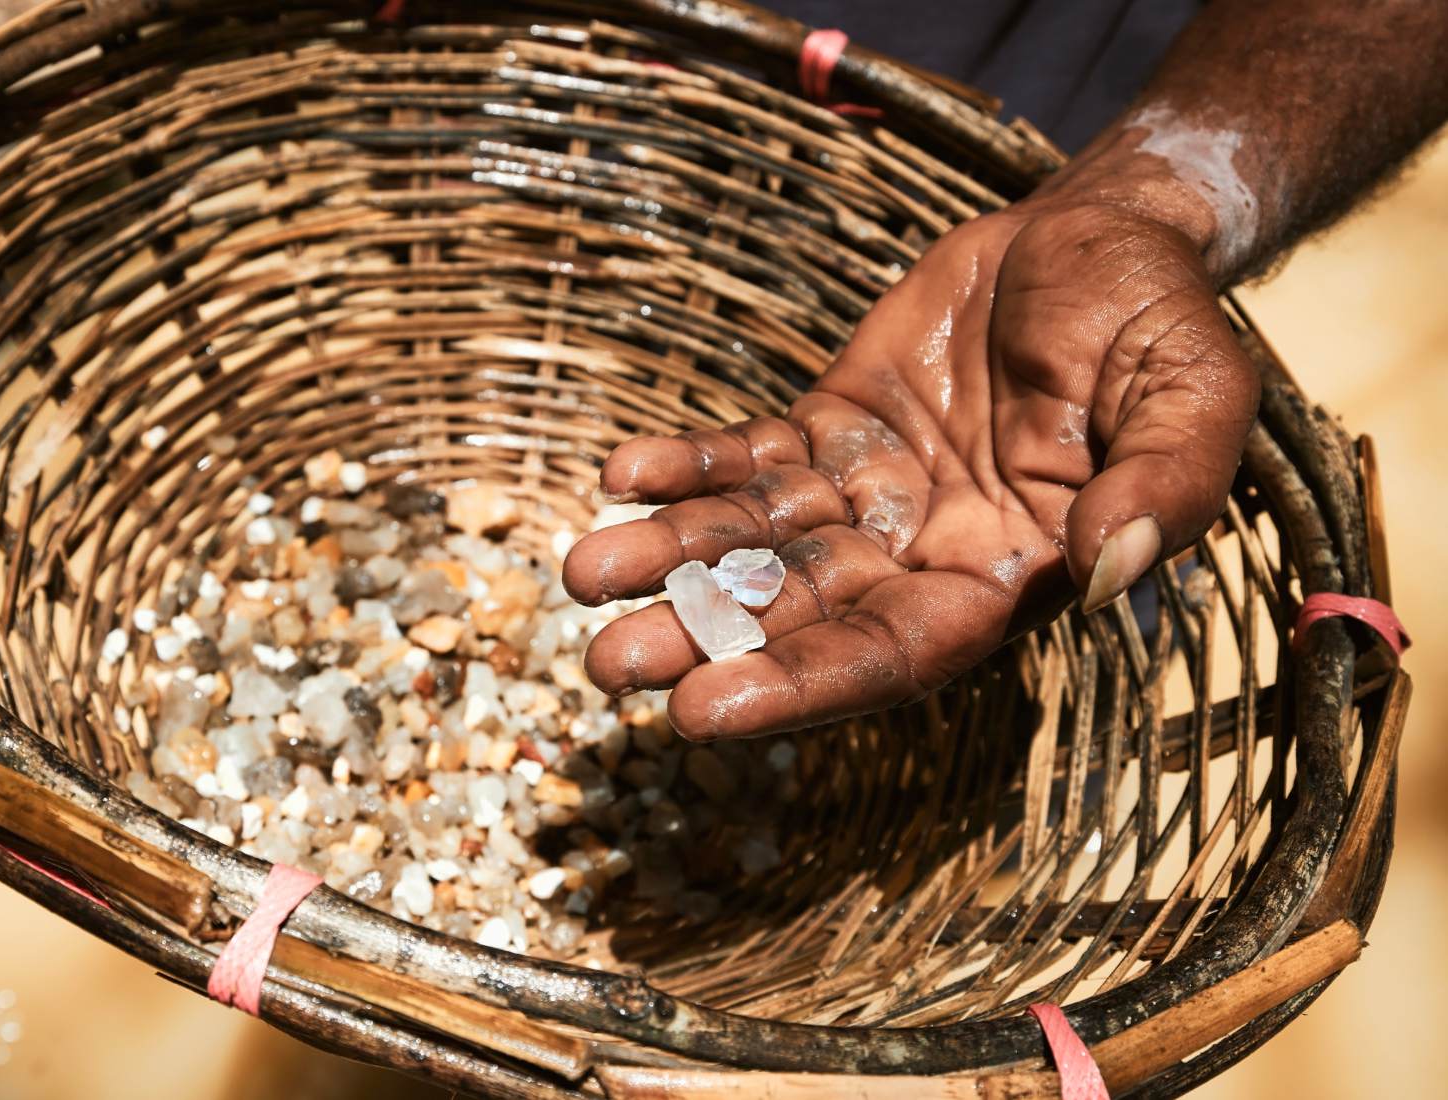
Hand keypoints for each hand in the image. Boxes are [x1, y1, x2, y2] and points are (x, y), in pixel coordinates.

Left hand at [561, 183, 1258, 739]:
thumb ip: (1164, 486)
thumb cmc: (1159, 325)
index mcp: (1008, 580)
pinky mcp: (827, 427)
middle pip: (799, 613)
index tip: (702, 709)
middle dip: (705, 637)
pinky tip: (623, 475)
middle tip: (605, 663)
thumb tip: (1109, 570)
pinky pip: (747, 458)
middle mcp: (923, 555)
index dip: (799, 684)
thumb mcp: (1195, 395)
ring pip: (755, 543)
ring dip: (670, 559)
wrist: (1099, 236)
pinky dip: (687, 469)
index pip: (893, 655)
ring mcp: (867, 494)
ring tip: (584, 572)